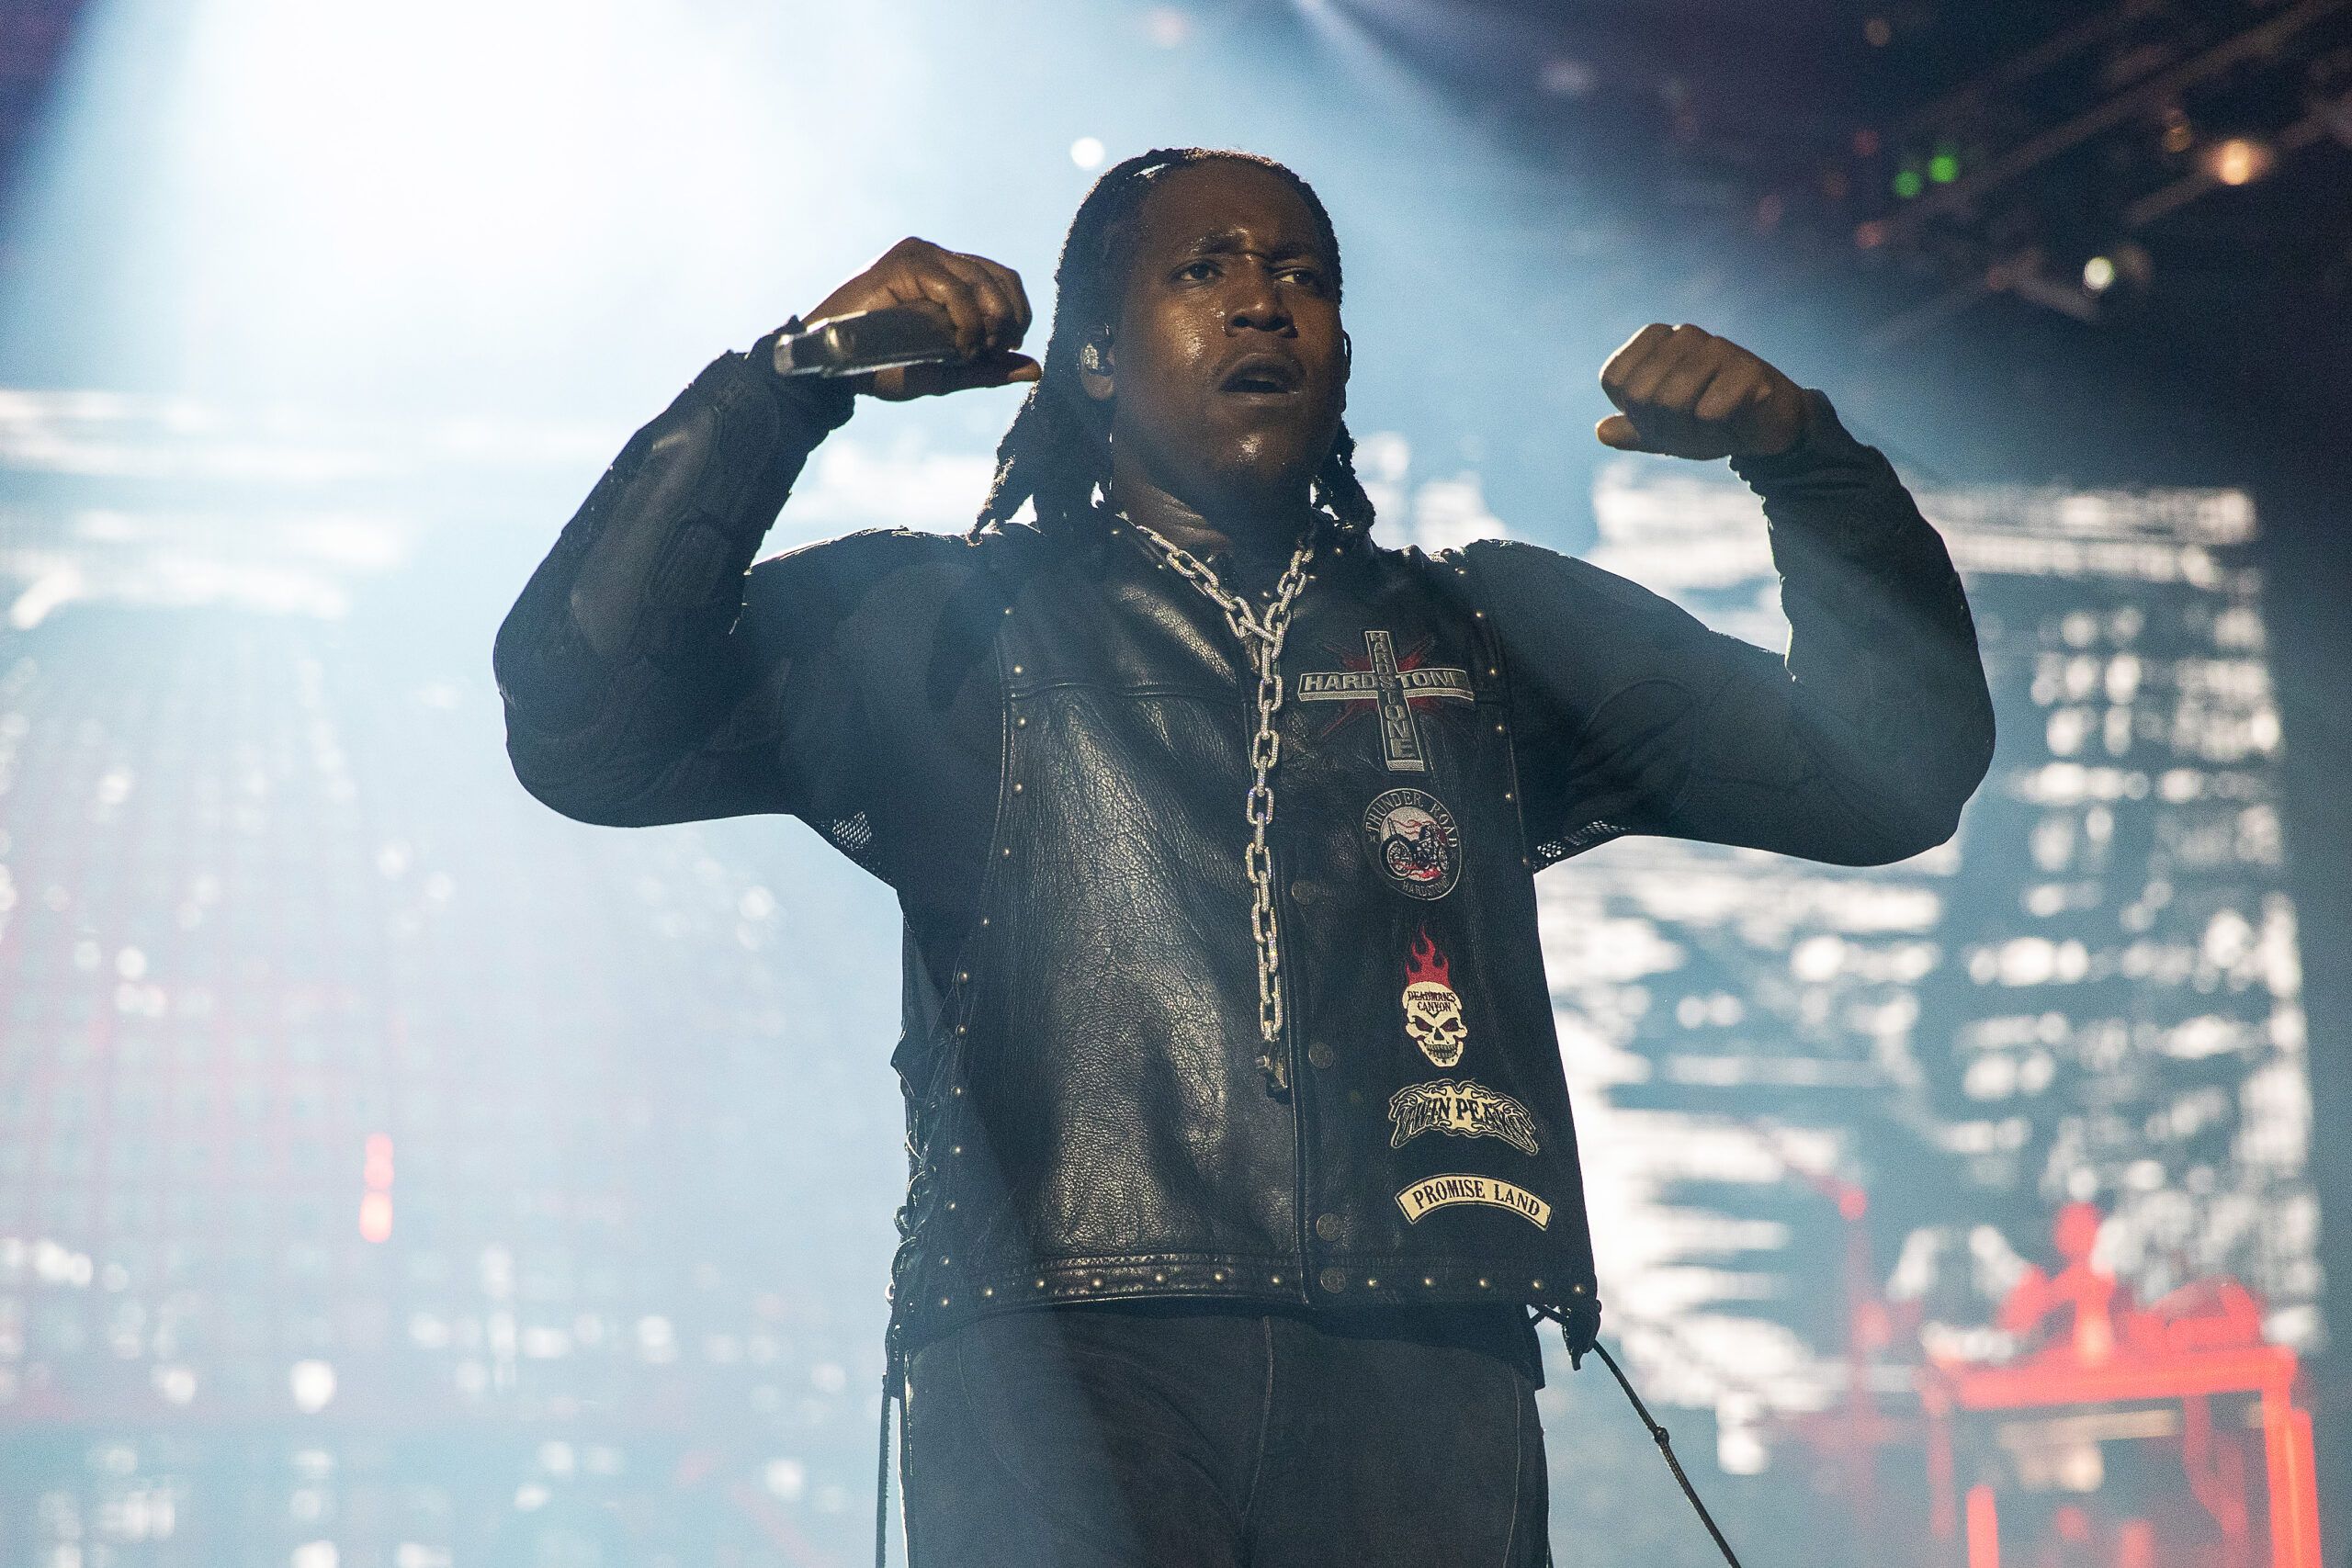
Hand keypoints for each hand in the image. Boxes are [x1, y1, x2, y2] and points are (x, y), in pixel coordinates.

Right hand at [799, 237, 1040, 400]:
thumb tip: (1036, 369)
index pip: (1004, 280)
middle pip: (1001, 276)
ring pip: (982, 279)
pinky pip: (954, 287)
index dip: (1018, 314)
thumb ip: (988, 369)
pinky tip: (959, 343)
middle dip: (1010, 318)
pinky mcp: (905, 263)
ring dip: (990, 321)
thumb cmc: (880, 368)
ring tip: (972, 351)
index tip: (1005, 349)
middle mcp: (937, 258)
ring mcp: (921, 256)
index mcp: (949, 275)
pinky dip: (966, 319)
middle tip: (993, 351)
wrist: (830, 367)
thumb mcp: (944, 372)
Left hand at [1595, 323, 1806, 459]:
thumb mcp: (1664, 433)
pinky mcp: (1748, 369)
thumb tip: (1601, 431)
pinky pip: (1710, 411)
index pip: (1613, 380)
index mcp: (1655, 342)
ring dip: (1690, 429)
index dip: (1632, 411)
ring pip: (1672, 402)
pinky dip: (1718, 429)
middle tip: (1693, 423)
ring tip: (1715, 420)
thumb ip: (1632, 431)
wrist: (1767, 428)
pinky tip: (1737, 418)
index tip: (1661, 416)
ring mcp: (1717, 347)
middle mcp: (1683, 336)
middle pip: (1641, 395)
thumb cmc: (1710, 424)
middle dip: (1662, 424)